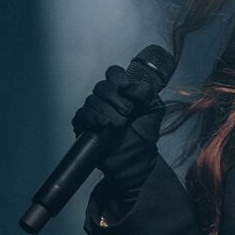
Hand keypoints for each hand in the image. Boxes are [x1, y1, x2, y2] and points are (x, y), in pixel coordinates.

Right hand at [73, 64, 165, 188]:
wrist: (136, 161)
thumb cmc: (144, 136)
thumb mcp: (154, 110)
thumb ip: (146, 92)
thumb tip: (130, 86)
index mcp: (122, 92)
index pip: (113, 74)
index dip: (117, 77)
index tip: (126, 87)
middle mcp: (106, 100)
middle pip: (102, 86)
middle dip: (115, 98)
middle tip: (128, 112)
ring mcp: (94, 112)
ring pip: (92, 100)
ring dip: (107, 111)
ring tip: (120, 125)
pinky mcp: (84, 126)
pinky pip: (81, 114)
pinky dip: (92, 118)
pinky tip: (103, 126)